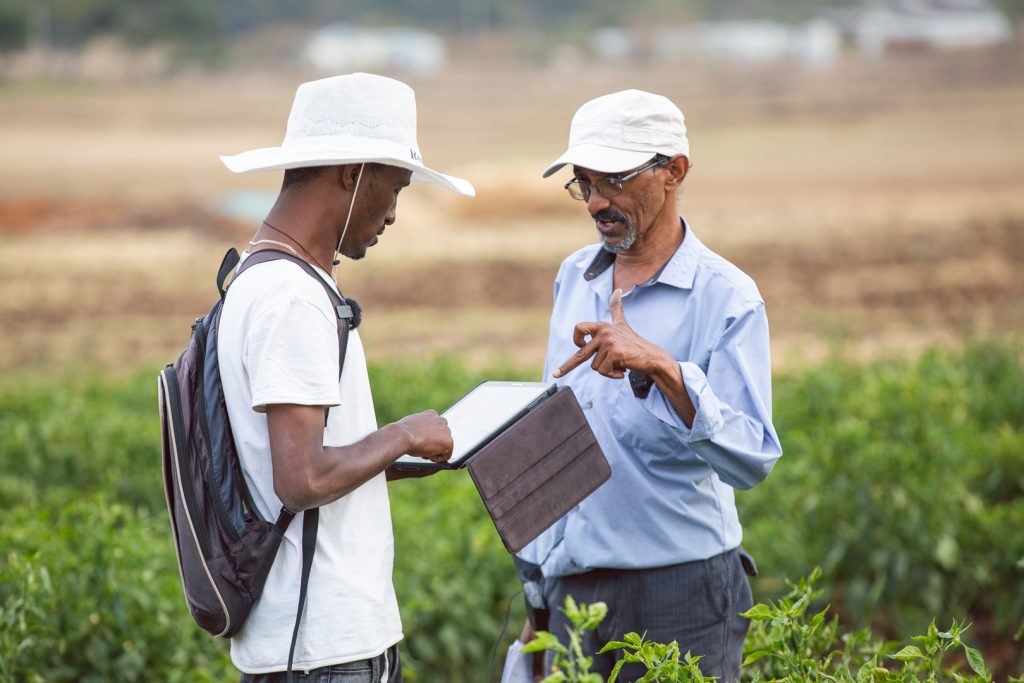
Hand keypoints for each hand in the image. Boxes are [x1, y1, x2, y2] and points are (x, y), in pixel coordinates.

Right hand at [394, 410, 452, 462]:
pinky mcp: (448, 442)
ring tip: (423, 451)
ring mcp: (446, 431)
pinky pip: (446, 455)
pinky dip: (437, 458)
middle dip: (434, 444)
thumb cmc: (402, 433)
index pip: (436, 426)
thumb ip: (419, 428)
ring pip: (444, 446)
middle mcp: (441, 420)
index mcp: (431, 414)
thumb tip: (420, 436)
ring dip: (435, 451)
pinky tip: (428, 455)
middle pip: (442, 436)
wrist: (403, 436)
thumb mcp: (411, 426)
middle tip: (422, 448)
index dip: (429, 436)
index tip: (423, 441)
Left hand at [552, 288, 669, 379]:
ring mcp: (609, 343)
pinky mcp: (615, 354)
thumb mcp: (623, 323)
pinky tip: (623, 369)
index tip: (578, 346)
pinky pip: (604, 371)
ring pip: (595, 366)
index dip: (576, 339)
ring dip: (607, 370)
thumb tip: (617, 290)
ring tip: (620, 363)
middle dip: (566, 367)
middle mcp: (604, 333)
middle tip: (555, 374)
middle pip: (581, 354)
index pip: (579, 328)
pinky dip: (613, 375)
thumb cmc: (635, 343)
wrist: (653, 356)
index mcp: (602, 326)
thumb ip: (617, 307)